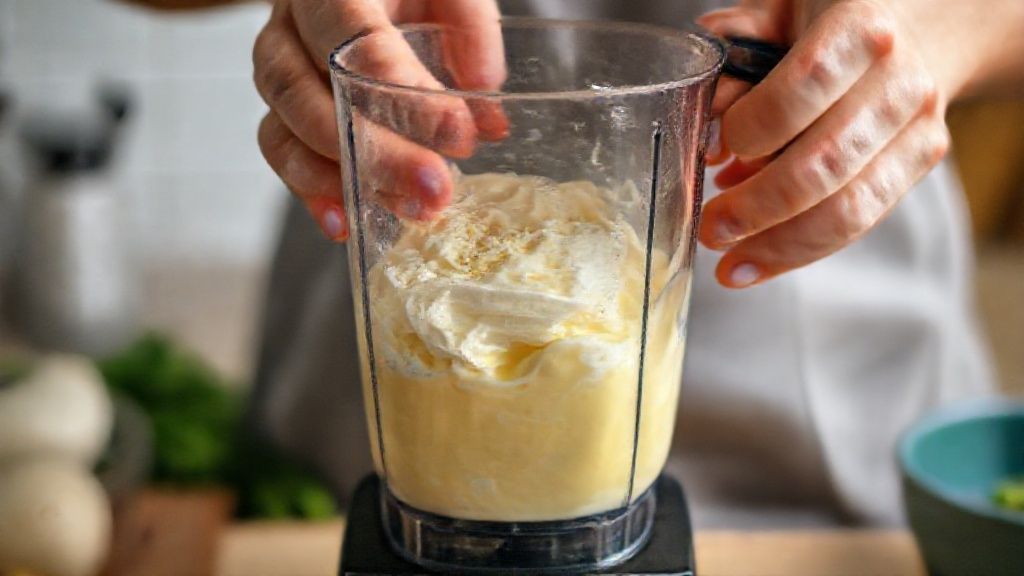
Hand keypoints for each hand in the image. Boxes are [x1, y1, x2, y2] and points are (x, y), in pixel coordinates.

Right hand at [252, 0, 503, 240]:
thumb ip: (472, 30)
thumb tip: (485, 109)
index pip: (357, 43)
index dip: (404, 95)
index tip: (456, 135)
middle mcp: (290, 26)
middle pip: (310, 93)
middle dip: (376, 151)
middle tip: (433, 188)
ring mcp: (279, 69)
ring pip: (285, 130)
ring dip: (345, 180)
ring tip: (405, 210)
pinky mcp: (281, 109)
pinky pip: (282, 154)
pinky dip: (314, 191)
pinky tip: (348, 221)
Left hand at [697, 0, 953, 287]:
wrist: (926, 21)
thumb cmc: (833, 15)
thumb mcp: (783, 9)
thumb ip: (737, 49)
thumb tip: (703, 110)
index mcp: (861, 28)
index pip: (806, 86)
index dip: (755, 125)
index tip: (719, 147)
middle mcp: (899, 81)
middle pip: (825, 163)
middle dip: (758, 206)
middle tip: (710, 228)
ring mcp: (917, 129)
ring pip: (849, 207)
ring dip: (780, 244)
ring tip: (730, 264)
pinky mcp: (919, 165)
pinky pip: (859, 222)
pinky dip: (802, 249)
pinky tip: (758, 262)